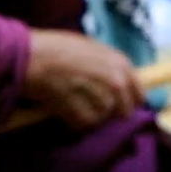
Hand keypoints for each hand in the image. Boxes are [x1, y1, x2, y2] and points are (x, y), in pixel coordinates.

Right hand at [23, 29, 144, 130]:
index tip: (118, 105)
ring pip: (103, 118)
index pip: (139, 95)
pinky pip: (85, 124)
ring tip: (72, 100)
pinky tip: (63, 107)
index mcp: (121, 64)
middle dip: (109, 111)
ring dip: (89, 114)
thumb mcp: (91, 48)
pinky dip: (74, 120)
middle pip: (124, 112)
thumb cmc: (56, 47)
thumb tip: (119, 83)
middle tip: (89, 104)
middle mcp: (116, 83)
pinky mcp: (85, 114)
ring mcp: (102, 99)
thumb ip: (109, 66)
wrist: (30, 57)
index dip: (129, 102)